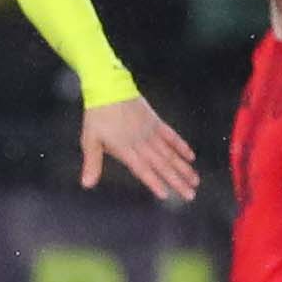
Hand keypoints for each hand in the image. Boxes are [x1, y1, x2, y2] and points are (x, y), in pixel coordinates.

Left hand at [81, 96, 200, 202]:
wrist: (108, 87)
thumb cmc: (97, 115)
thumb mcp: (90, 140)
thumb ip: (92, 163)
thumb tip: (86, 184)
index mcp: (126, 149)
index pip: (143, 170)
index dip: (154, 182)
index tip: (166, 195)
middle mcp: (142, 142)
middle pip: (162, 165)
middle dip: (177, 181)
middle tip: (191, 195)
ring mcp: (151, 131)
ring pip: (170, 153)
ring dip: (183, 167)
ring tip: (195, 180)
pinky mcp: (155, 121)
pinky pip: (171, 135)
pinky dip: (181, 146)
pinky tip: (190, 156)